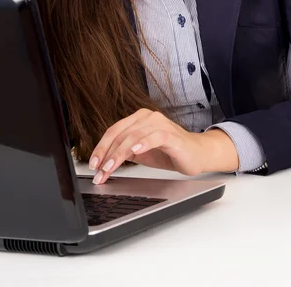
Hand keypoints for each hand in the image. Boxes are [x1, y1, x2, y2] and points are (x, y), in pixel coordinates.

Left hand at [88, 108, 239, 184]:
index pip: (114, 131)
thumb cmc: (170, 152)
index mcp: (139, 119)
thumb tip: (103, 161)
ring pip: (133, 136)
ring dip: (119, 154)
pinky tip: (135, 152)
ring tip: (110, 168)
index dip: (101, 147)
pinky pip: (155, 137)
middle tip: (99, 172)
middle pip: (121, 134)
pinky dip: (143, 143)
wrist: (197, 155)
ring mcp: (160, 124)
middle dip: (107, 154)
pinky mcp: (171, 135)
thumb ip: (125, 151)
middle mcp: (148, 117)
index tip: (93, 164)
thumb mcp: (141, 152)